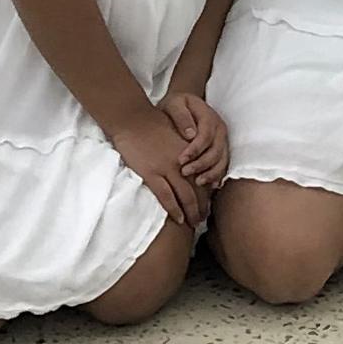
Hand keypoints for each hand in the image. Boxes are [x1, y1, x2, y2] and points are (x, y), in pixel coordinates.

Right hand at [109, 109, 207, 228]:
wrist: (133, 120)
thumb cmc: (153, 124)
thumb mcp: (176, 134)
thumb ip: (185, 148)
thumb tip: (191, 162)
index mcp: (190, 151)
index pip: (204, 175)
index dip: (208, 191)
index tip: (209, 202)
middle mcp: (183, 161)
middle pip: (198, 188)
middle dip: (202, 206)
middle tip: (203, 219)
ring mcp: (167, 168)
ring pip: (185, 196)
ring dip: (191, 212)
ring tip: (194, 223)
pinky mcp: (151, 174)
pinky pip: (166, 197)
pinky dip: (174, 209)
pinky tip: (178, 219)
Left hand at [162, 90, 229, 189]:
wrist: (183, 104)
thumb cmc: (176, 105)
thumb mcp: (175, 103)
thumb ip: (181, 116)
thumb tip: (190, 135)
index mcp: (209, 116)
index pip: (206, 136)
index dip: (195, 150)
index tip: (180, 160)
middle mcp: (220, 129)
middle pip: (216, 150)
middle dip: (201, 164)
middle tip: (185, 172)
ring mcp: (222, 140)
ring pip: (223, 159)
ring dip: (212, 172)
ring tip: (198, 182)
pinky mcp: (221, 149)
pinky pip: (224, 164)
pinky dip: (218, 175)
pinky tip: (209, 185)